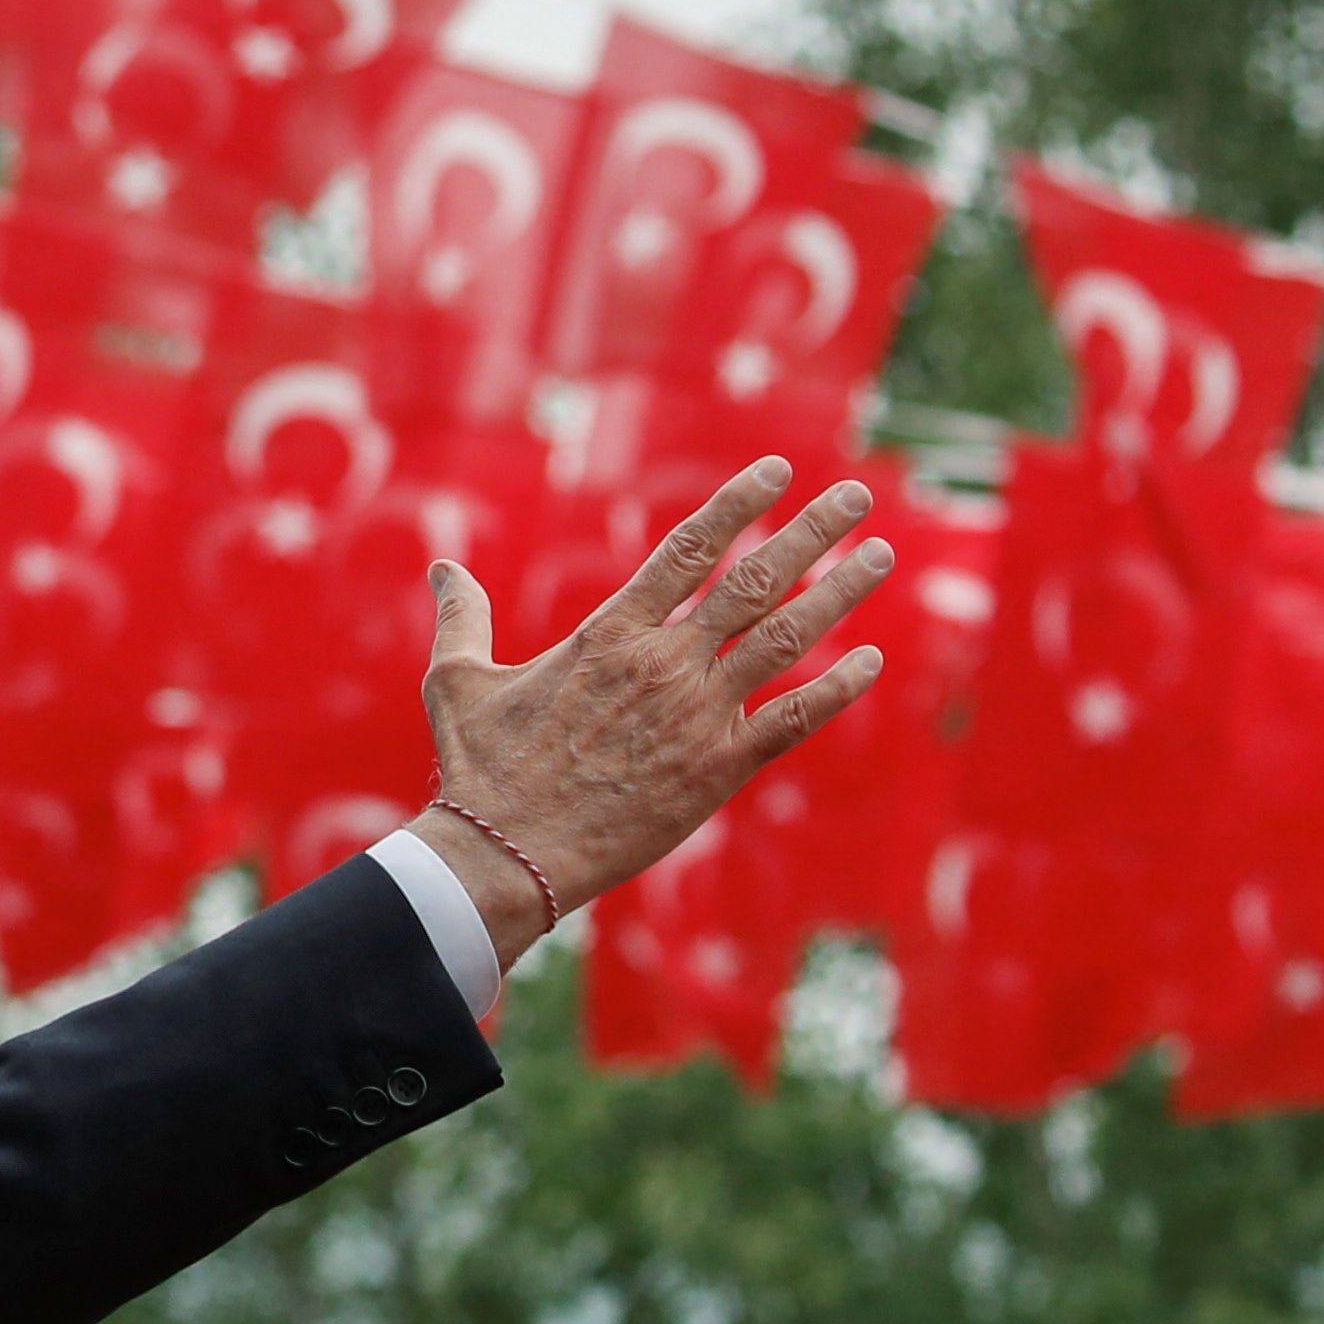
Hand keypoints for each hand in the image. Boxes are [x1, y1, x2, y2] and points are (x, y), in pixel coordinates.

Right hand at [421, 459, 892, 939]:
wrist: (508, 853)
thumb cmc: (480, 769)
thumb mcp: (458, 681)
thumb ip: (463, 617)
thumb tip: (443, 569)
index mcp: (608, 633)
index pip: (687, 549)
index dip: (737, 504)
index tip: (777, 470)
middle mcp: (662, 663)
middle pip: (753, 580)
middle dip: (811, 532)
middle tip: (855, 495)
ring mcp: (696, 715)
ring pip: (784, 638)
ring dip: (838, 592)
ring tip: (880, 555)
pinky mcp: (717, 769)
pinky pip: (792, 719)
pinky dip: (837, 689)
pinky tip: (873, 661)